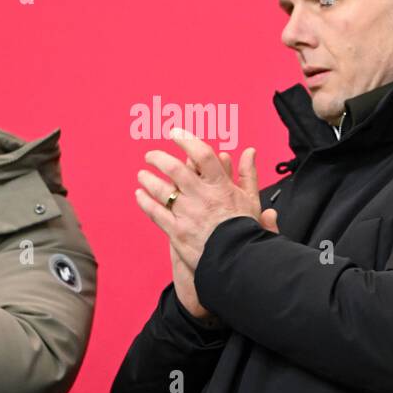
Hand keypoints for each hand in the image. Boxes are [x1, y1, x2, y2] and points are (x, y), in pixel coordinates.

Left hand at [135, 129, 267, 271]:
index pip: (202, 155)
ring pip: (160, 190)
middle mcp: (201, 197)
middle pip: (174, 169)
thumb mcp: (252, 199)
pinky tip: (140, 195)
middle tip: (151, 156)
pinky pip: (155, 212)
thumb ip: (248, 174)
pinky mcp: (176, 231)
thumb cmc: (247, 230)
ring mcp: (187, 214)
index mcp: (221, 187)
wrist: (239, 260)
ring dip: (148, 179)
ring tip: (142, 175)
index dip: (186, 140)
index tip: (175, 133)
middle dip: (158, 158)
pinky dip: (144, 201)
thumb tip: (249, 152)